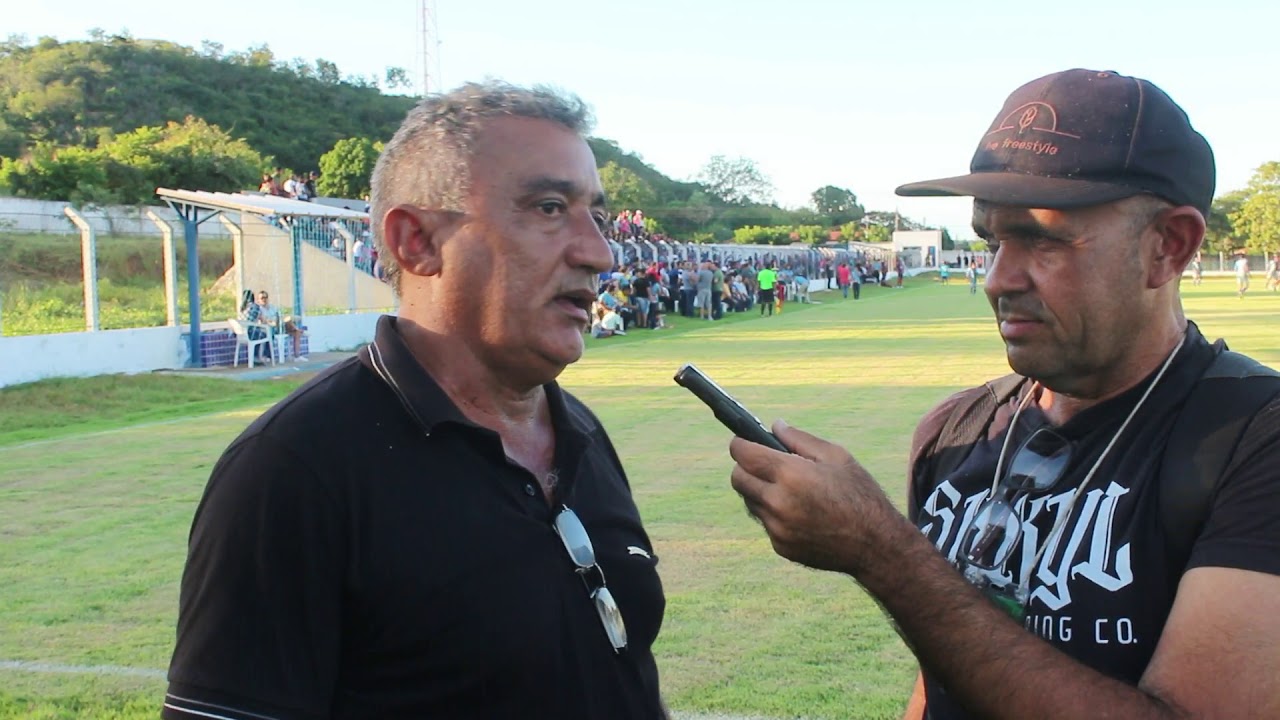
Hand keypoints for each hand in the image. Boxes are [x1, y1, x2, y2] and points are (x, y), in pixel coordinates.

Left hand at [728, 420, 902, 576]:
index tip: (744, 441)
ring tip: (787, 488)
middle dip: (745, 467)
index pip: (743, 454)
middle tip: (763, 463)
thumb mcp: (836, 457)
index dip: (740, 444)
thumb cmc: (860, 495)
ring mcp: (777, 528)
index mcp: (791, 475)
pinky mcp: (781, 546)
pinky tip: (799, 512)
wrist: (875, 545)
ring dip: (760, 491)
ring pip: (750, 502)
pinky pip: (766, 523)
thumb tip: (775, 426)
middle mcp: (778, 503)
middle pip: (738, 479)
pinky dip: (775, 515)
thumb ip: (800, 439)